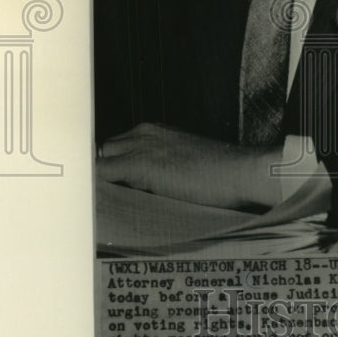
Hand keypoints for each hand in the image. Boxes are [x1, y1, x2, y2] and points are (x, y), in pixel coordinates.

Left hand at [96, 123, 282, 209]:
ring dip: (102, 181)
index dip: (113, 167)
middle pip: (105, 151)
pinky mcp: (139, 164)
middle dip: (105, 172)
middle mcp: (144, 133)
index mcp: (155, 131)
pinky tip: (104, 205)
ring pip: (101, 161)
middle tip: (109, 197)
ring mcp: (140, 146)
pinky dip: (99, 188)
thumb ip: (161, 165)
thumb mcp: (185, 160)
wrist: (239, 172)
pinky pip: (102, 173)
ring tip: (107, 205)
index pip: (117, 147)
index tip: (112, 186)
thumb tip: (142, 186)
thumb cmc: (219, 174)